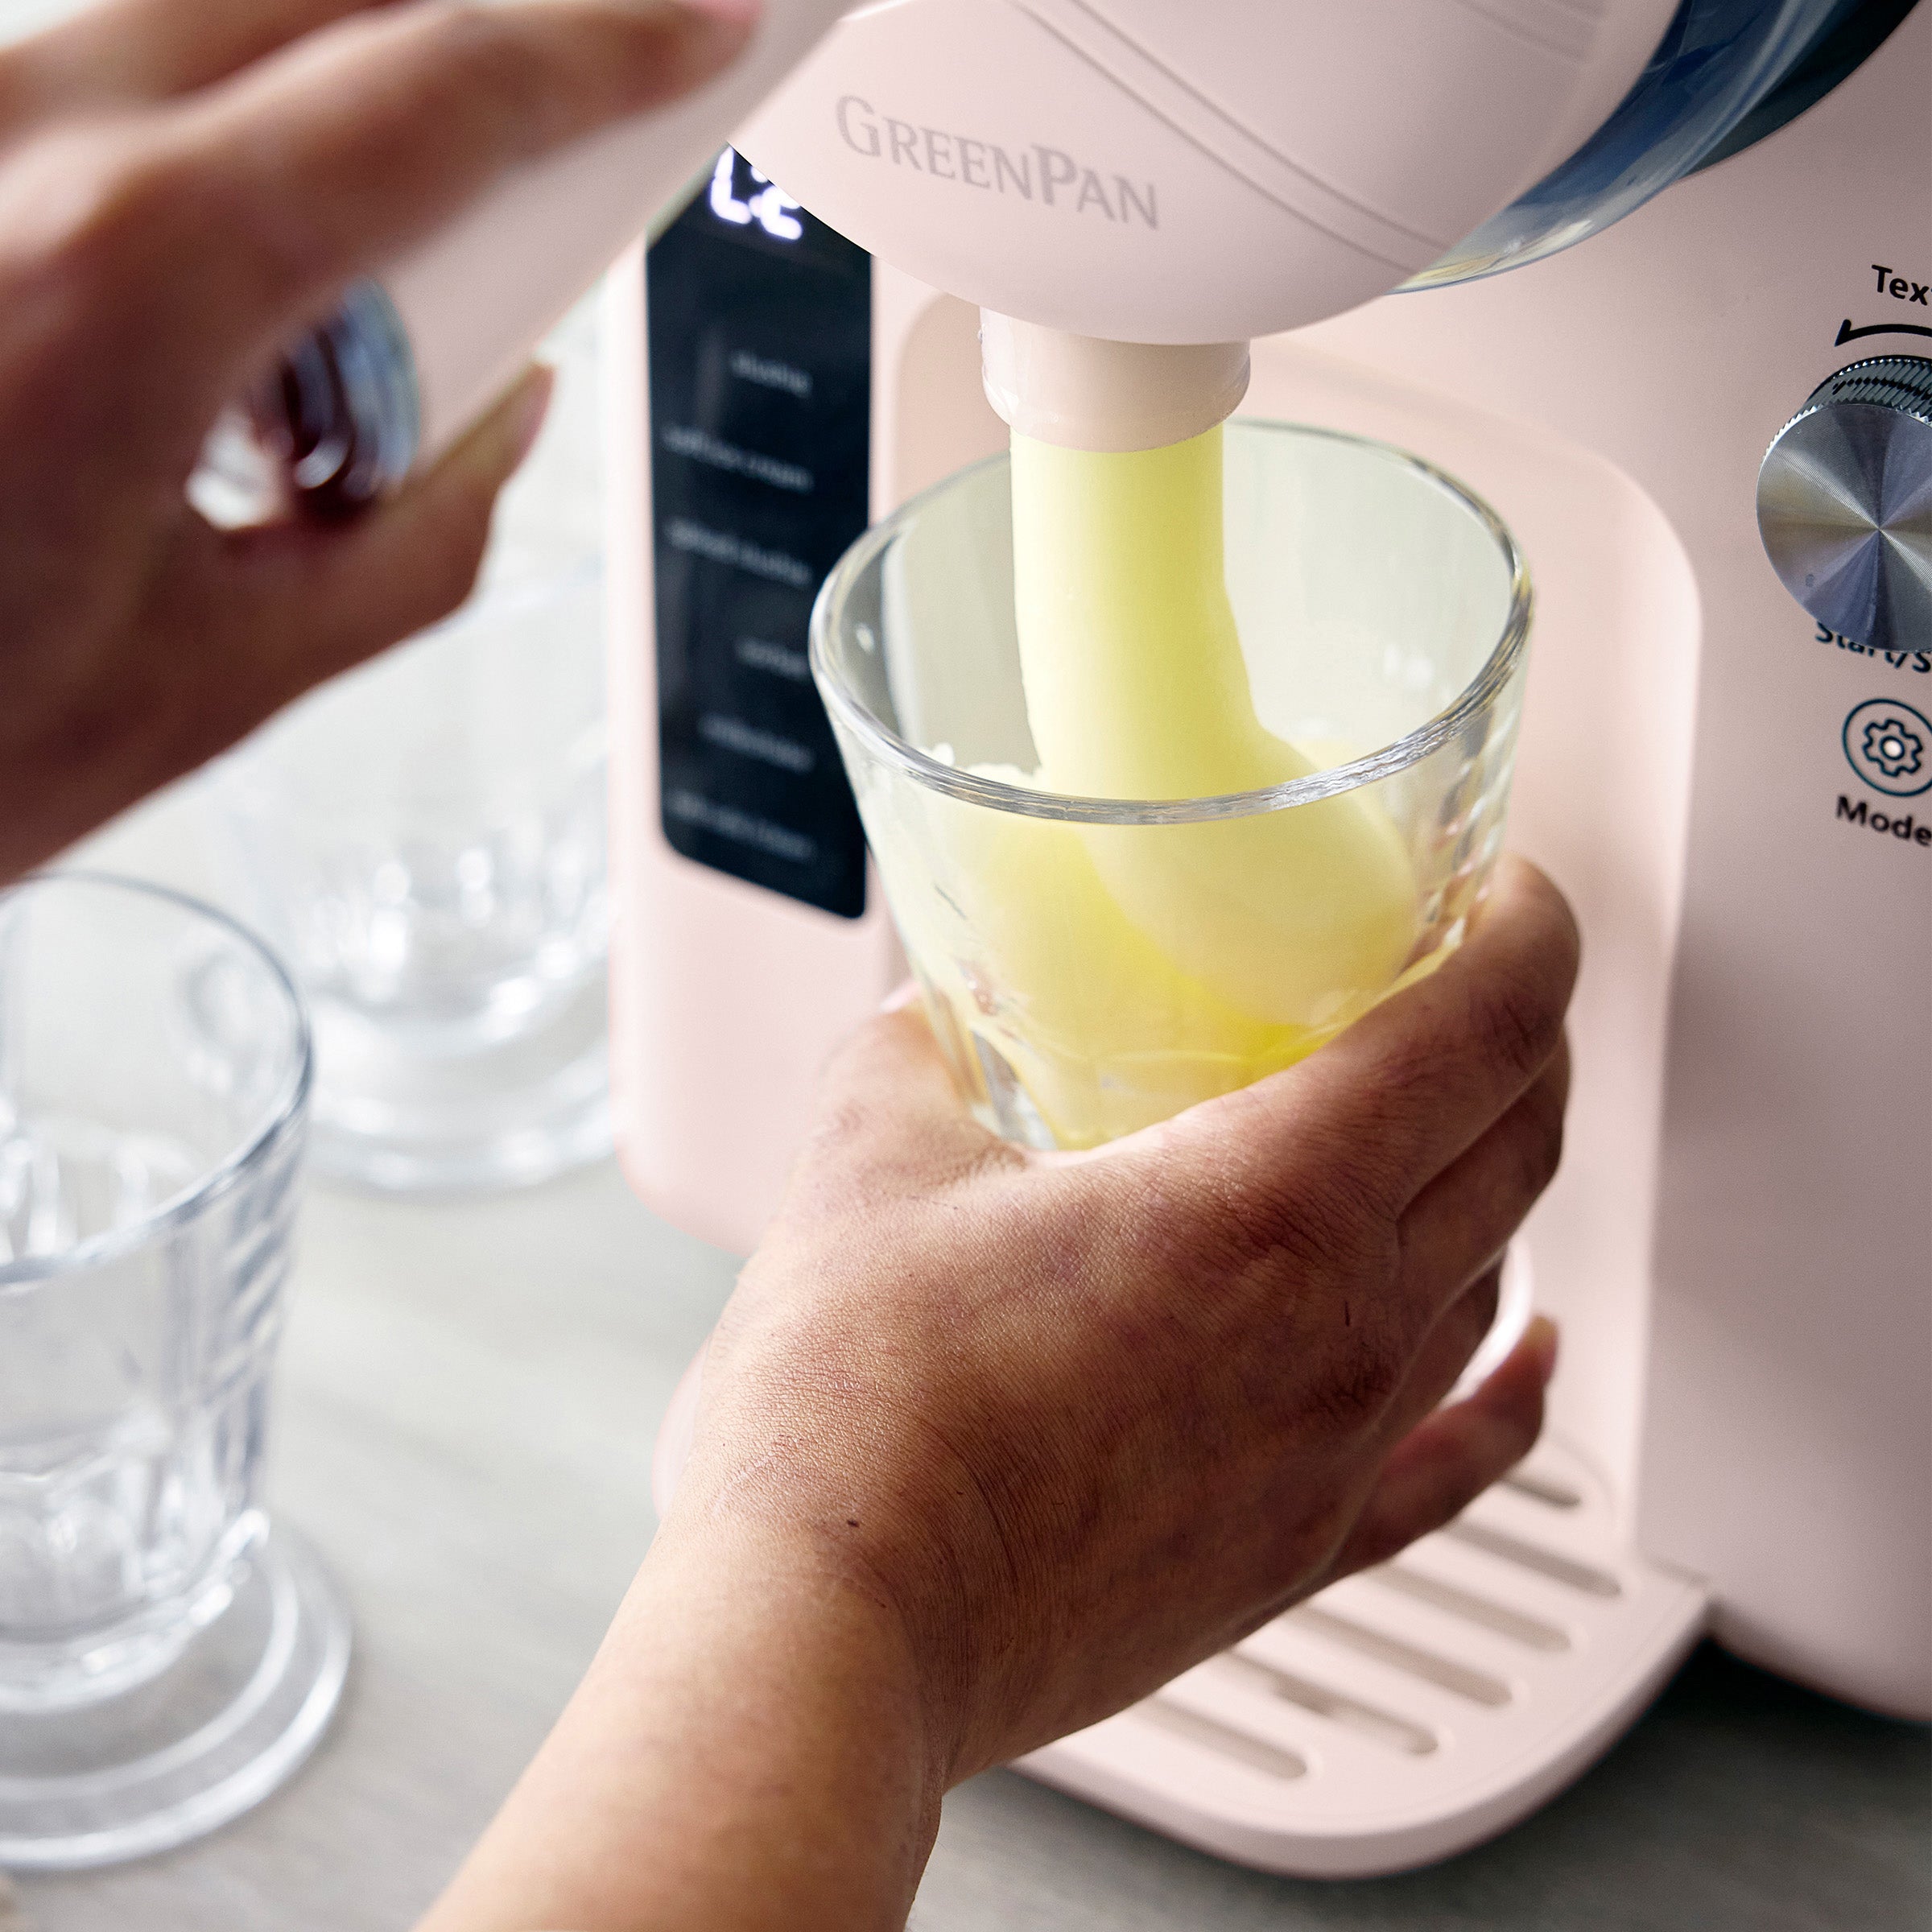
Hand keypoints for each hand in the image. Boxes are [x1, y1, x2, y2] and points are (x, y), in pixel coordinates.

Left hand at [0, 0, 749, 881]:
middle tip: (577, 100)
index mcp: (126, 280)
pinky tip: (207, 319)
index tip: (705, 21)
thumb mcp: (217, 679)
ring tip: (320, 338)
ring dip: (332, 106)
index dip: (608, 43)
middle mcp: (2, 137)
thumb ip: (420, 540)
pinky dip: (207, 145)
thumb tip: (504, 414)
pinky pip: (97, 85)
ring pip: (202, 19)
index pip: (440, 89)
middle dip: (484, 27)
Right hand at [685, 852, 1574, 1772]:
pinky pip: (1464, 1456)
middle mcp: (1342, 1326)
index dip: (1525, 930)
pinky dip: (1515, 1386)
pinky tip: (1530, 1353)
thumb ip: (912, 1056)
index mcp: (1263, 1201)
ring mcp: (1338, 1447)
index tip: (1509, 890)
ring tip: (1453, 1123)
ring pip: (1497, 1273)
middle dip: (1522, 1030)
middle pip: (1520, 1138)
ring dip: (1501, 1174)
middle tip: (1465, 977)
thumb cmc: (858, 1415)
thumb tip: (928, 1022)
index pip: (1482, 1026)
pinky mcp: (1303, 1547)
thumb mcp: (871, 1166)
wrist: (839, 1628)